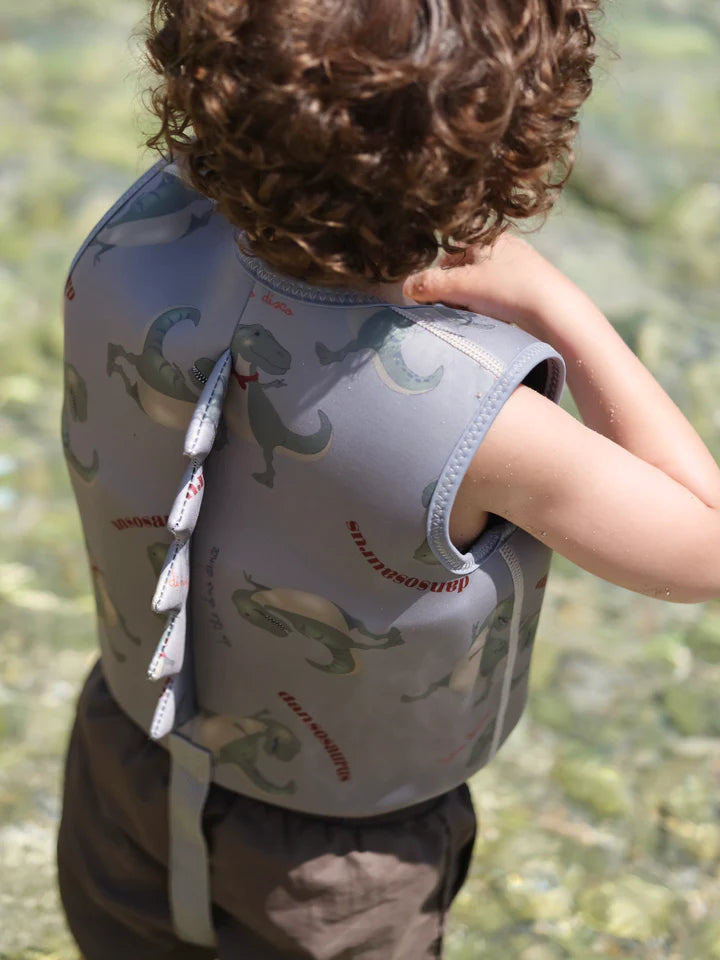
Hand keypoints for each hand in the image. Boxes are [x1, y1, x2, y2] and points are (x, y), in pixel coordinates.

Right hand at [403, 233, 562, 336]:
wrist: (555, 310)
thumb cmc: (508, 290)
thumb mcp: (461, 286)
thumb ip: (430, 285)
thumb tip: (406, 287)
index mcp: (488, 236)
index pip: (451, 253)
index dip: (439, 276)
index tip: (435, 296)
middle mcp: (505, 246)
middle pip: (466, 270)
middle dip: (456, 291)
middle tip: (455, 309)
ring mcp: (520, 266)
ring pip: (482, 284)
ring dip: (473, 301)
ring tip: (477, 315)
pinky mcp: (531, 286)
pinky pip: (500, 295)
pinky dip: (492, 306)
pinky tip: (496, 318)